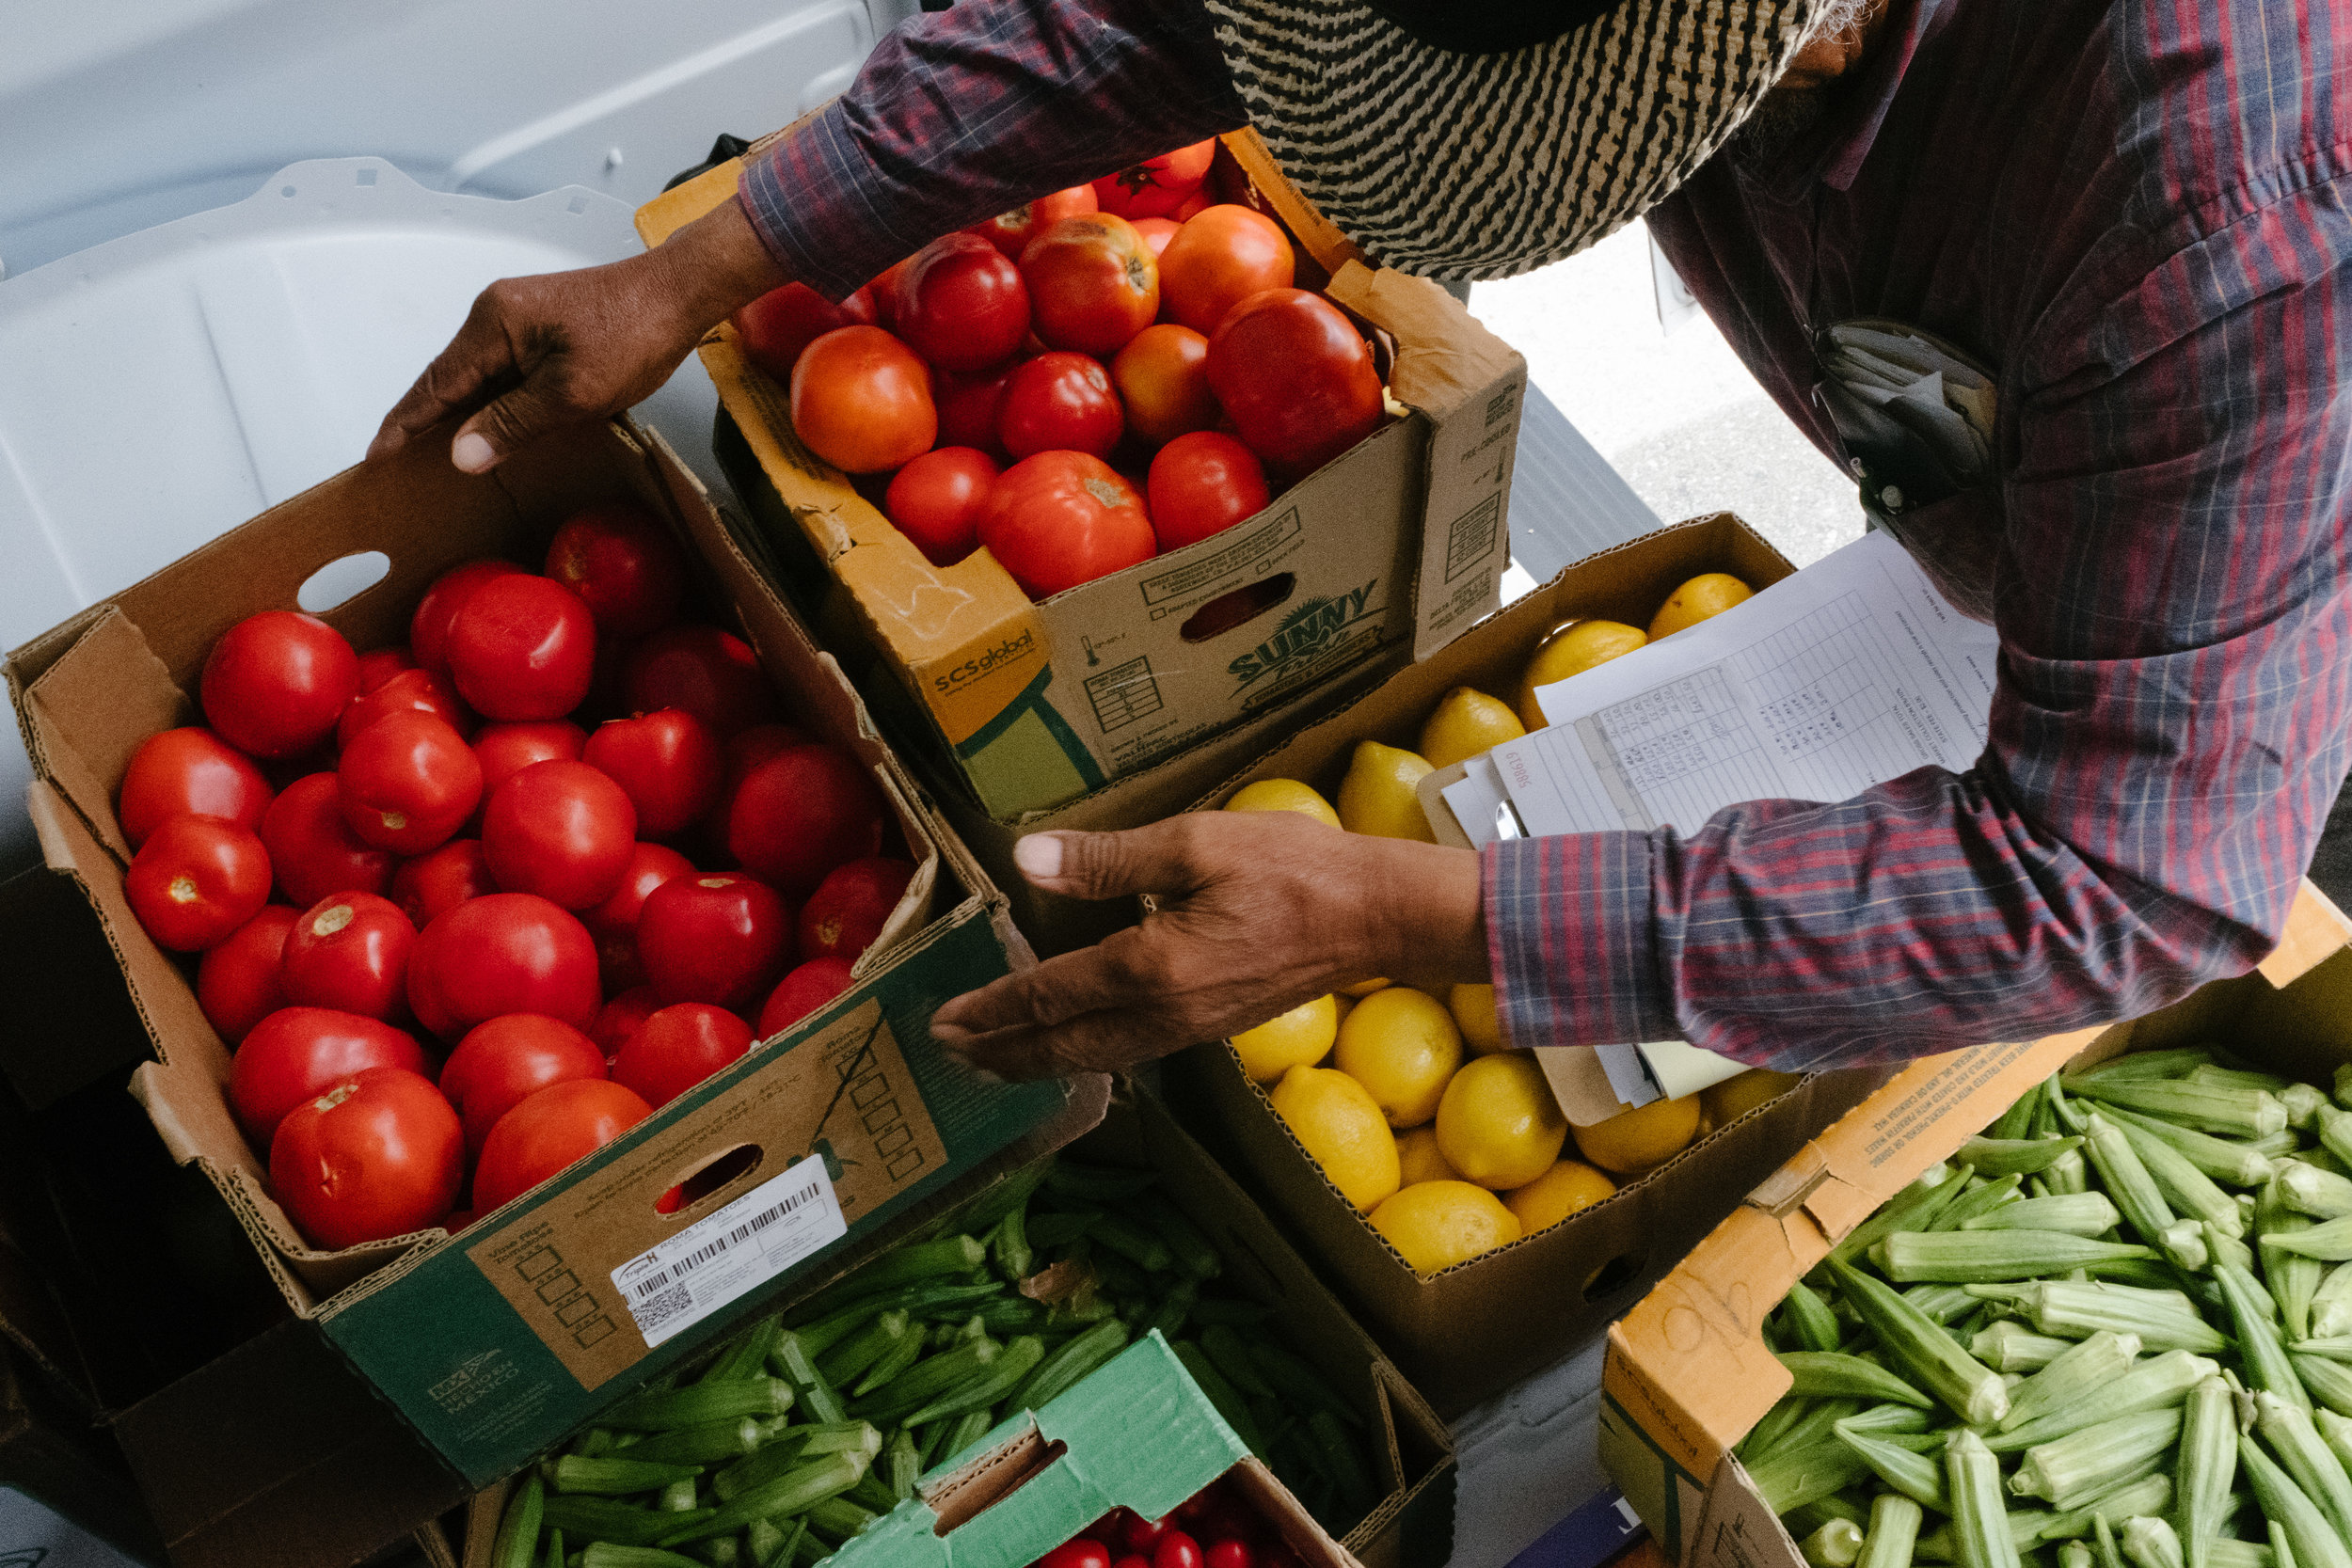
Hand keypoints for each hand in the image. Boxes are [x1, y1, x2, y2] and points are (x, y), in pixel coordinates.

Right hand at [368, 196, 788, 473]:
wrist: (679, 294)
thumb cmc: (633, 335)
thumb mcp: (571, 393)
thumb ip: (513, 423)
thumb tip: (460, 453)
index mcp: (493, 324)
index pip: (436, 384)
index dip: (406, 425)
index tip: (377, 457)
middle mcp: (496, 315)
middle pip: (451, 379)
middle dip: (425, 423)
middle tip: (399, 467)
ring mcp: (521, 319)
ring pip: (479, 378)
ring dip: (461, 416)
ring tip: (437, 458)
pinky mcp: (545, 328)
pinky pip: (505, 372)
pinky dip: (493, 403)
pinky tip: (492, 430)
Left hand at [931, 812, 1487, 1080]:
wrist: (1375, 917)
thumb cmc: (1293, 868)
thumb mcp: (1196, 842)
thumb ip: (1108, 858)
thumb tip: (1027, 859)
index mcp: (1150, 966)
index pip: (1049, 995)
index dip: (992, 1009)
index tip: (945, 1019)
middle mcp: (1162, 1012)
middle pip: (1063, 1046)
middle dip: (1001, 1051)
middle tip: (949, 1051)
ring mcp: (1188, 1029)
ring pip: (1095, 1059)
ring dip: (1038, 1062)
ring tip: (994, 1058)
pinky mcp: (1210, 1029)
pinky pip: (1129, 1054)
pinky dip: (1084, 1058)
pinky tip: (1075, 1049)